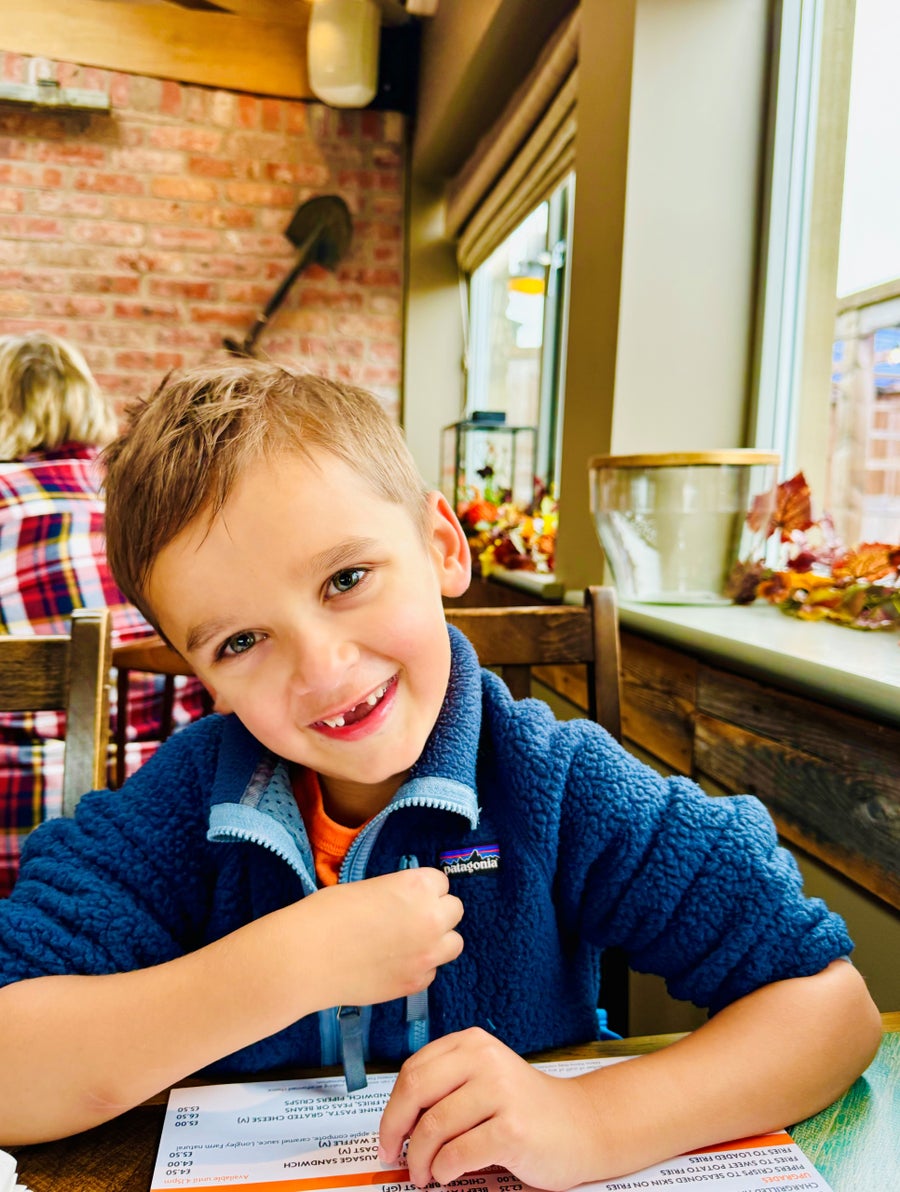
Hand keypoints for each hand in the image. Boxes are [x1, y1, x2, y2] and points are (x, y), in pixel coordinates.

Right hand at [306, 868, 463, 1008]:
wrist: (305, 958)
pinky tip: (394, 965)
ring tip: (410, 943)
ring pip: (453, 944)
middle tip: (410, 919)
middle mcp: (430, 918)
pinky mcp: (415, 984)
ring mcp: (427, 954)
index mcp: (417, 886)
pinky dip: (419, 968)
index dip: (423, 889)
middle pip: (455, 910)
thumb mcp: (368, 888)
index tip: (408, 897)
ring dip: (437, 941)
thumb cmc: (327, 914)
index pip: (441, 882)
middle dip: (436, 913)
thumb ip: (398, 895)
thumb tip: (406, 905)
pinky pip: (432, 972)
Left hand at [379, 1028, 600, 1190]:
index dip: (393, 1107)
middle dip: (395, 1129)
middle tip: (393, 1154)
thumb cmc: (526, 1108)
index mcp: (473, 1043)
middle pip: (416, 1090)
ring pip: (434, 1127)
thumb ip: (445, 1087)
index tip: (388, 1133)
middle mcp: (485, 1060)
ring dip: (420, 1159)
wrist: (582, 1126)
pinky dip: (445, 1170)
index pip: (413, 1070)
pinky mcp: (512, 1129)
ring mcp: (500, 1092)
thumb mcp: (484, 1079)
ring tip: (424, 1173)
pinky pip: (458, 1153)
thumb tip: (397, 1120)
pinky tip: (448, 1174)